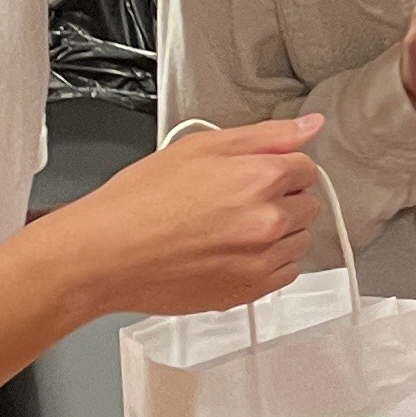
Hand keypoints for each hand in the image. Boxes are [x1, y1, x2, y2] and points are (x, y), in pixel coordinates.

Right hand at [58, 115, 323, 319]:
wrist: (105, 254)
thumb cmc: (140, 200)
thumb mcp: (200, 147)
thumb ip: (266, 135)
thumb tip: (310, 125)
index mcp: (261, 178)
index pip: (306, 167)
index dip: (279, 168)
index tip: (255, 176)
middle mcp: (269, 220)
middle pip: (307, 204)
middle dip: (281, 200)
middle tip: (235, 203)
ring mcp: (262, 260)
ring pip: (299, 240)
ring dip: (278, 233)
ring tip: (229, 229)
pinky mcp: (250, 291)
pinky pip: (285, 273)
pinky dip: (267, 263)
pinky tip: (232, 254)